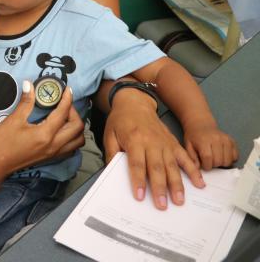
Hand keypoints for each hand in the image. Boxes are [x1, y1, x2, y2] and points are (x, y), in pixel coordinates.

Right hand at [0, 81, 84, 176]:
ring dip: (76, 127)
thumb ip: (26, 102)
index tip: (66, 90)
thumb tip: (29, 85)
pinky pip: (71, 148)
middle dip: (74, 112)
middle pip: (77, 127)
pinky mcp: (50, 157)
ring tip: (64, 117)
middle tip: (63, 104)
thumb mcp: (13, 120)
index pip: (63, 113)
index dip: (67, 99)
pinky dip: (72, 138)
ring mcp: (54, 153)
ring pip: (78, 140)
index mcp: (45, 134)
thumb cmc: (2, 142)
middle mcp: (54, 145)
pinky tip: (61, 130)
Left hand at [104, 90, 203, 209]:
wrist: (135, 103)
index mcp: (134, 140)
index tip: (139, 196)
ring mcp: (165, 143)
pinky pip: (185, 158)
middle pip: (157, 168)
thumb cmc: (121, 121)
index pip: (137, 164)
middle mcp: (152, 142)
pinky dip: (193, 171)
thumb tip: (113, 172)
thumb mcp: (109, 135)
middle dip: (160, 188)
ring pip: (172, 166)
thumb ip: (112, 153)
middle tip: (162, 205)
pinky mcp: (174, 143)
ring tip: (180, 200)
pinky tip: (199, 183)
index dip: (138, 181)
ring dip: (177, 184)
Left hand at [182, 118, 237, 169]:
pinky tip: (223, 156)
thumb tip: (197, 168)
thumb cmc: (194, 136)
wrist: (201, 125)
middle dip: (214, 165)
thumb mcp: (188, 146)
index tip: (204, 166)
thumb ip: (192, 157)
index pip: (208, 158)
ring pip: (228, 160)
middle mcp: (216, 139)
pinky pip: (235, 156)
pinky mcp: (232, 141)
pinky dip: (230, 159)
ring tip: (216, 159)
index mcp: (204, 141)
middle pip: (219, 161)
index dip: (206, 166)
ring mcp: (226, 140)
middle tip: (209, 161)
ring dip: (222, 163)